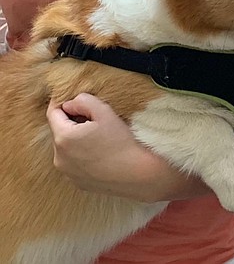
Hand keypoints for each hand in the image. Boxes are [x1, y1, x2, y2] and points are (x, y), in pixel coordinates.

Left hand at [47, 95, 204, 201]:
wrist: (136, 173)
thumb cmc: (121, 142)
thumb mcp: (104, 111)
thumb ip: (83, 100)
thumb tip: (70, 104)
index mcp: (63, 138)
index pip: (53, 113)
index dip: (61, 101)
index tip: (72, 96)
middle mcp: (60, 158)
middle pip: (60, 130)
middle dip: (73, 120)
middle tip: (94, 117)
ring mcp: (67, 172)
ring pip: (67, 147)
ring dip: (77, 138)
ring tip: (99, 135)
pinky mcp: (77, 182)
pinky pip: (74, 161)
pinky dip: (82, 153)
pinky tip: (100, 151)